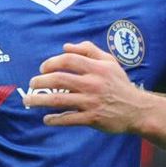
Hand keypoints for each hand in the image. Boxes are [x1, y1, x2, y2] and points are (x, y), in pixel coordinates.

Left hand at [23, 41, 145, 132]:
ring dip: (40, 100)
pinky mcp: (92, 118)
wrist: (137, 109)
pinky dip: (55, 120)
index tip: (42, 68)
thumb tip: (65, 46)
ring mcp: (92, 101)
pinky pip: (68, 119)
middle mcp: (93, 83)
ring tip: (28, 101)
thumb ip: (89, 50)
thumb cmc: (120, 84)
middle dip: (40, 81)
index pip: (68, 59)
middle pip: (59, 79)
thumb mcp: (109, 62)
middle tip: (31, 84)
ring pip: (59, 99)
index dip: (51, 62)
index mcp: (96, 67)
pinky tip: (46, 119)